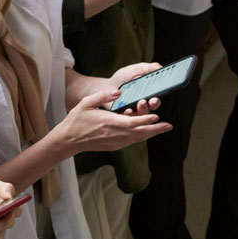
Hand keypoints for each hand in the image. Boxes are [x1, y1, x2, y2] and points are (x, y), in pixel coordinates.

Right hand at [57, 90, 171, 152]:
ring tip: (162, 128)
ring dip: (150, 133)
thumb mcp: (86, 103)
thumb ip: (103, 96)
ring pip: (137, 138)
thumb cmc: (76, 120)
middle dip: (155, 129)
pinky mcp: (113, 146)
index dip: (146, 120)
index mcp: (109, 122)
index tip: (157, 117)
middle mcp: (114, 134)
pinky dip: (141, 137)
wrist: (68, 140)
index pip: (132, 122)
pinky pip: (131, 141)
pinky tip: (146, 133)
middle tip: (168, 125)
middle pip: (139, 133)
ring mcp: (114, 142)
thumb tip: (119, 93)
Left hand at [103, 63, 164, 115]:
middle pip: (151, 108)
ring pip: (141, 114)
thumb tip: (160, 67)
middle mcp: (142, 104)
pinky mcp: (123, 113)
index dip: (157, 100)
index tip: (156, 97)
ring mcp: (133, 110)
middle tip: (152, 100)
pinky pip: (128, 117)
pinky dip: (129, 114)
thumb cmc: (124, 77)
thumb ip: (148, 68)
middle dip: (153, 105)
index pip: (156, 100)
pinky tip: (127, 109)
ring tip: (140, 102)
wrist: (108, 84)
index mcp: (148, 94)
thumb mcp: (137, 69)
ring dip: (142, 109)